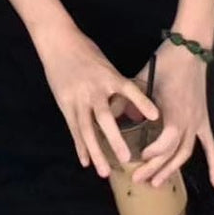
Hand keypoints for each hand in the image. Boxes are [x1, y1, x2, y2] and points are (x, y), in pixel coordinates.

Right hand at [31, 22, 160, 178]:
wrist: (58, 42)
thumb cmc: (86, 51)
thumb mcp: (105, 64)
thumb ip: (116, 85)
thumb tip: (130, 105)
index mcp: (107, 76)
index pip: (128, 89)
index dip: (141, 102)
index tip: (155, 116)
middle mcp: (93, 89)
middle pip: (104, 118)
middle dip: (114, 139)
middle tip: (126, 159)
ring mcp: (77, 98)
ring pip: (86, 129)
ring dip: (96, 152)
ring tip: (104, 172)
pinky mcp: (65, 103)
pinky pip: (73, 128)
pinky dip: (79, 146)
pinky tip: (85, 162)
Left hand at [120, 43, 213, 190]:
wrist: (189, 49)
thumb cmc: (166, 63)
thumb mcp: (143, 78)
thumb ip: (128, 97)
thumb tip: (109, 111)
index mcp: (174, 113)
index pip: (166, 143)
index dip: (153, 154)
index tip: (138, 157)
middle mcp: (188, 122)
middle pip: (173, 154)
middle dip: (156, 168)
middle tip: (139, 180)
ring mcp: (198, 122)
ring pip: (187, 154)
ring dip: (173, 169)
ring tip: (157, 183)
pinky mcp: (204, 120)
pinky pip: (211, 146)